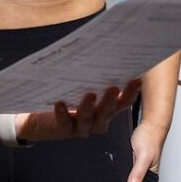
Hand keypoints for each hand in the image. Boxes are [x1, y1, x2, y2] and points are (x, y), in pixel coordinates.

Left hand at [17, 78, 140, 141]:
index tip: (137, 79)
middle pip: (108, 112)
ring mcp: (82, 127)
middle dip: (111, 100)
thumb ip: (92, 77)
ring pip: (88, 119)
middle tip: (114, 88)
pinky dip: (63, 113)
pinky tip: (60, 104)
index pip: (123, 103)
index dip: (131, 92)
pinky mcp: (65, 129)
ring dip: (89, 107)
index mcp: (106, 110)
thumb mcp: (81, 86)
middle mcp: (98, 120)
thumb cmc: (68, 97)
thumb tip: (100, 51)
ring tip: (90, 95)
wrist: (44, 119)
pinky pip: (65, 123)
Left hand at [125, 118, 168, 181]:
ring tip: (121, 168)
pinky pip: (125, 167)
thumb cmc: (150, 137)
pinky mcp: (132, 159)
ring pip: (127, 176)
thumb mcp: (143, 158)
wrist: (148, 123)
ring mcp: (137, 166)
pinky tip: (119, 162)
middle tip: (121, 177)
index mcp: (151, 176)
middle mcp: (145, 172)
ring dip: (122, 175)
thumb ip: (137, 175)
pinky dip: (120, 166)